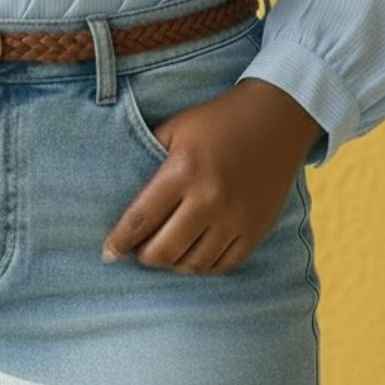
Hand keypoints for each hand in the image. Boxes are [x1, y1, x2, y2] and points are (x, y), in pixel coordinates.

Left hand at [101, 78, 323, 273]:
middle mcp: (209, 199)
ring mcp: (236, 218)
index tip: (108, 254)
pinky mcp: (256, 229)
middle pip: (164, 251)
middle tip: (138, 252)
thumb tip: (122, 191)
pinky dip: (203, 266)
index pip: (141, 219)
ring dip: (173, 264)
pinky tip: (193, 255)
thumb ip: (148, 156)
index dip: (119, 242)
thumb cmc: (217, 120)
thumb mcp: (175, 127)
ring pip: (193, 264)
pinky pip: (224, 265)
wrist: (276, 118)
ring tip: (165, 252)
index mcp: (182, 171)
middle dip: (144, 256)